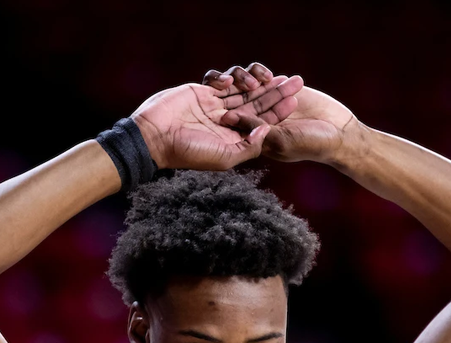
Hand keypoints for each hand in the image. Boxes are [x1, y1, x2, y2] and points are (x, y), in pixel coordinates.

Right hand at [130, 68, 302, 170]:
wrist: (153, 138)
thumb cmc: (187, 152)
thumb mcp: (223, 157)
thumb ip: (248, 147)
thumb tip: (267, 131)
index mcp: (232, 138)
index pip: (261, 122)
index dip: (279, 110)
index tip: (296, 100)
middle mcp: (225, 122)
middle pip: (256, 103)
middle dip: (276, 91)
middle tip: (297, 80)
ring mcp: (212, 106)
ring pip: (240, 90)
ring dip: (255, 81)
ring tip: (267, 77)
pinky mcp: (198, 92)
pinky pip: (218, 80)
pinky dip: (225, 78)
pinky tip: (231, 81)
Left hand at [203, 63, 355, 164]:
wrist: (340, 133)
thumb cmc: (311, 144)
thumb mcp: (282, 139)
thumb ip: (257, 128)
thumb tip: (230, 118)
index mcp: (252, 137)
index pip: (230, 123)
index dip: (221, 112)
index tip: (218, 103)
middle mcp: (257, 120)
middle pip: (234, 101)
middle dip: (230, 90)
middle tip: (229, 81)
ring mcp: (268, 103)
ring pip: (249, 87)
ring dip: (249, 80)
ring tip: (257, 80)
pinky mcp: (281, 89)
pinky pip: (265, 79)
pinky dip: (264, 75)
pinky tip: (269, 75)